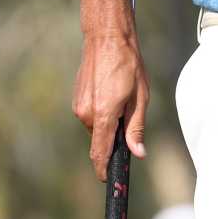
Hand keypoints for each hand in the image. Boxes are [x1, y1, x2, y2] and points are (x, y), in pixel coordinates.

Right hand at [72, 32, 148, 181]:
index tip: (108, 180)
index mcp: (103, 115)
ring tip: (123, 98)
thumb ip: (136, 127)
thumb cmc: (128, 65)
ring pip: (96, 127)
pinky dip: (102, 112)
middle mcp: (86, 114)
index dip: (104, 170)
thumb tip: (138, 153)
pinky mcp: (77, 99)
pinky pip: (91, 115)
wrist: (106, 38)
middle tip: (130, 119)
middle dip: (113, 139)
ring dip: (109, 123)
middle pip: (100, 140)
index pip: (100, 153)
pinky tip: (112, 93)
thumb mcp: (140, 97)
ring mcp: (79, 106)